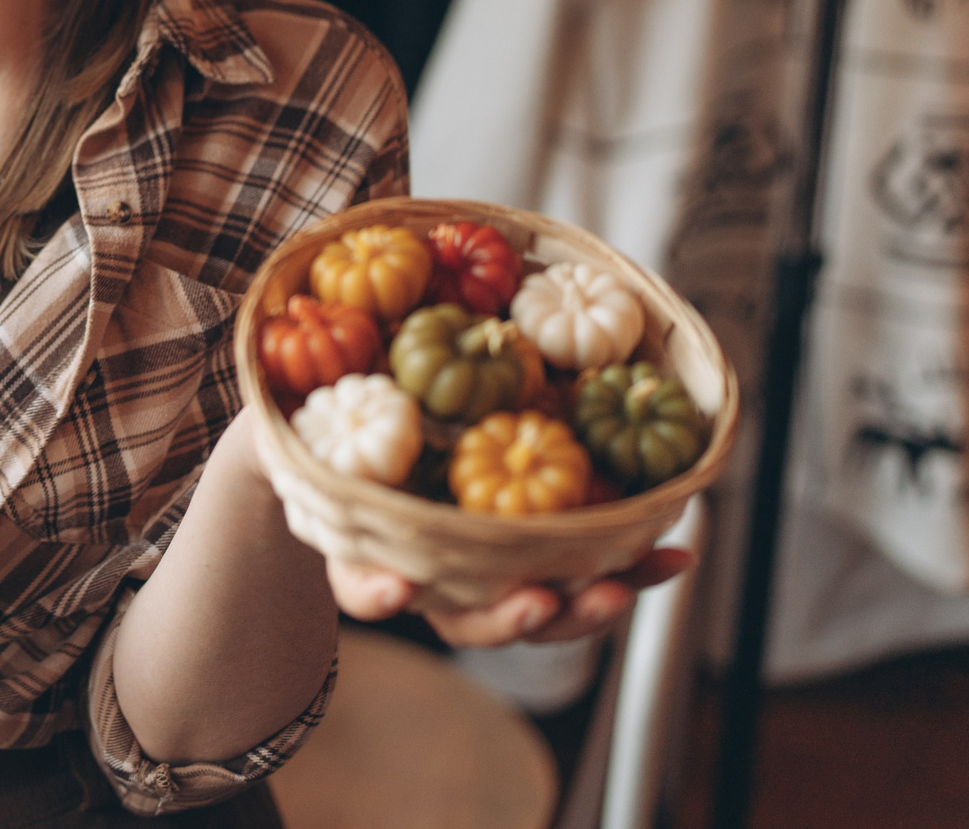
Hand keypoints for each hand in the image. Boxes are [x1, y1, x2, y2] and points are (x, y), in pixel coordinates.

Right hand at [230, 405, 693, 646]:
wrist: (377, 435)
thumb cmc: (336, 432)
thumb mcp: (304, 428)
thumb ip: (301, 417)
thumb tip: (292, 349)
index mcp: (367, 548)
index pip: (366, 585)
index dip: (380, 591)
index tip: (396, 588)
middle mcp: (434, 574)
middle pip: (472, 618)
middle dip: (512, 618)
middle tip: (539, 601)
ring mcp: (494, 568)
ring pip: (540, 607)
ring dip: (586, 604)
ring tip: (623, 584)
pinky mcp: (547, 548)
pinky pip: (593, 568)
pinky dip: (637, 565)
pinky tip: (676, 553)